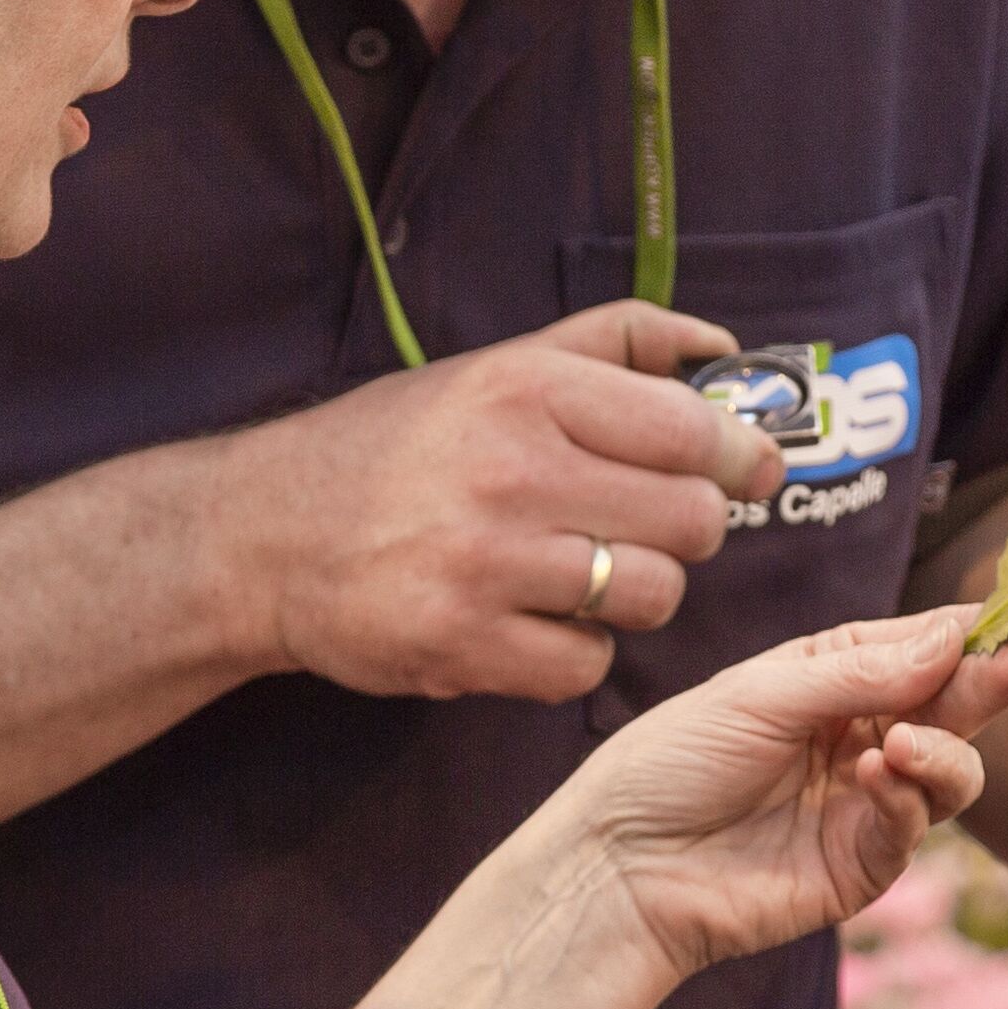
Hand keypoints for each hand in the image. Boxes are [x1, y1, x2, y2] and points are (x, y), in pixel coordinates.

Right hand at [230, 305, 783, 703]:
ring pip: (652, 596)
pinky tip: (531, 622)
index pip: (691, 431)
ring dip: (634, 592)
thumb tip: (723, 348)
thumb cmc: (393, 447)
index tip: (747, 469)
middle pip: (691, 521)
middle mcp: (510, 471)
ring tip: (582, 573)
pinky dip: (574, 653)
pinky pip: (587, 665)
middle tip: (644, 525)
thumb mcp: (495, 367)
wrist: (260, 535)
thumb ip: (615, 343)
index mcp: (526, 390)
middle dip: (687, 529)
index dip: (739, 456)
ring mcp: (486, 565)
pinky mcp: (461, 645)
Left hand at [560, 602, 1007, 979]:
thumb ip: (860, 672)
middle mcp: (863, 732)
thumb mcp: (760, 694)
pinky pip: (915, 825)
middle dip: (998, 678)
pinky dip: (909, 796)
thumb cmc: (670, 763)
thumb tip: (955, 639)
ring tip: (908, 743)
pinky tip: (880, 776)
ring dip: (948, 748)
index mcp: (834, 674)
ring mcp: (869, 800)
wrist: (619, 868)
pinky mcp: (864, 864)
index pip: (928, 643)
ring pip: (955, 767)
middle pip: (955, 700)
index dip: (988, 626)